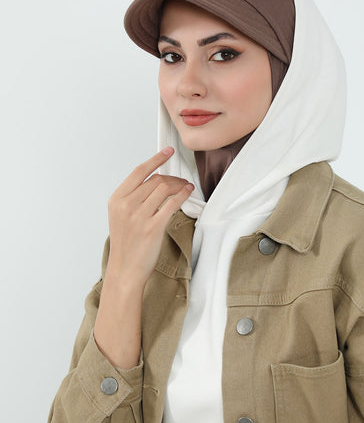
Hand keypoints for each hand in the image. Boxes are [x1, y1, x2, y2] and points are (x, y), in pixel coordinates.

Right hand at [106, 147, 193, 285]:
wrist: (125, 270)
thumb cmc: (126, 245)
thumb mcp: (121, 217)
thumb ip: (133, 199)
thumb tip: (154, 182)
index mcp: (116, 200)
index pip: (139, 172)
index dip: (155, 159)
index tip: (167, 152)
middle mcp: (126, 206)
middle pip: (155, 180)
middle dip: (172, 177)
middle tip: (182, 180)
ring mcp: (139, 216)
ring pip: (164, 189)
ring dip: (179, 185)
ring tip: (186, 187)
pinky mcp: (152, 228)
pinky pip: (171, 204)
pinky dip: (182, 195)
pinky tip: (187, 193)